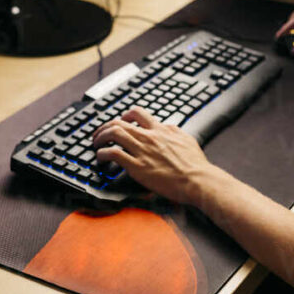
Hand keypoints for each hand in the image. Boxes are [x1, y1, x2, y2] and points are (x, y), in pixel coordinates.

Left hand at [91, 107, 214, 205]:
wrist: (197, 179)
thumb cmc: (195, 164)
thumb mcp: (187, 139)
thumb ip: (175, 131)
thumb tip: (168, 127)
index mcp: (161, 130)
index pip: (137, 113)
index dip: (124, 115)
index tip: (120, 120)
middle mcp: (149, 137)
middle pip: (120, 122)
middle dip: (105, 126)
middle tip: (100, 133)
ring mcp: (142, 150)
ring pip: (113, 133)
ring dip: (100, 137)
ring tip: (96, 144)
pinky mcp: (137, 166)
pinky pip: (113, 153)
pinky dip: (103, 153)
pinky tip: (101, 158)